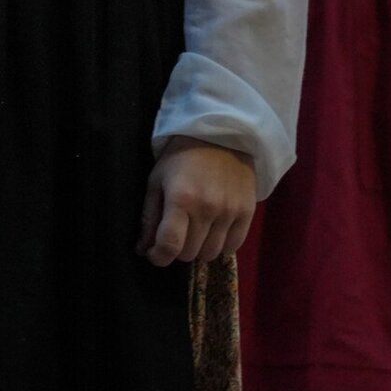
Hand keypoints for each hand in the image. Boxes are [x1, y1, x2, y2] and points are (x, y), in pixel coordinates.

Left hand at [137, 137, 255, 266]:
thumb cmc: (182, 156)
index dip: (159, 256)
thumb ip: (149, 217)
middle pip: (189, 253)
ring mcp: (230, 211)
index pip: (169, 245)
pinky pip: (232, 247)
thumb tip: (143, 250)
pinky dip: (221, 245)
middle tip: (177, 232)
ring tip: (196, 230)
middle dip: (178, 248)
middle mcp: (207, 208)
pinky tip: (214, 230)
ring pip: (210, 254)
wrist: (221, 133)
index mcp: (181, 198)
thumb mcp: (157, 180)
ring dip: (199, 248)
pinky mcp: (247, 212)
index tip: (155, 253)